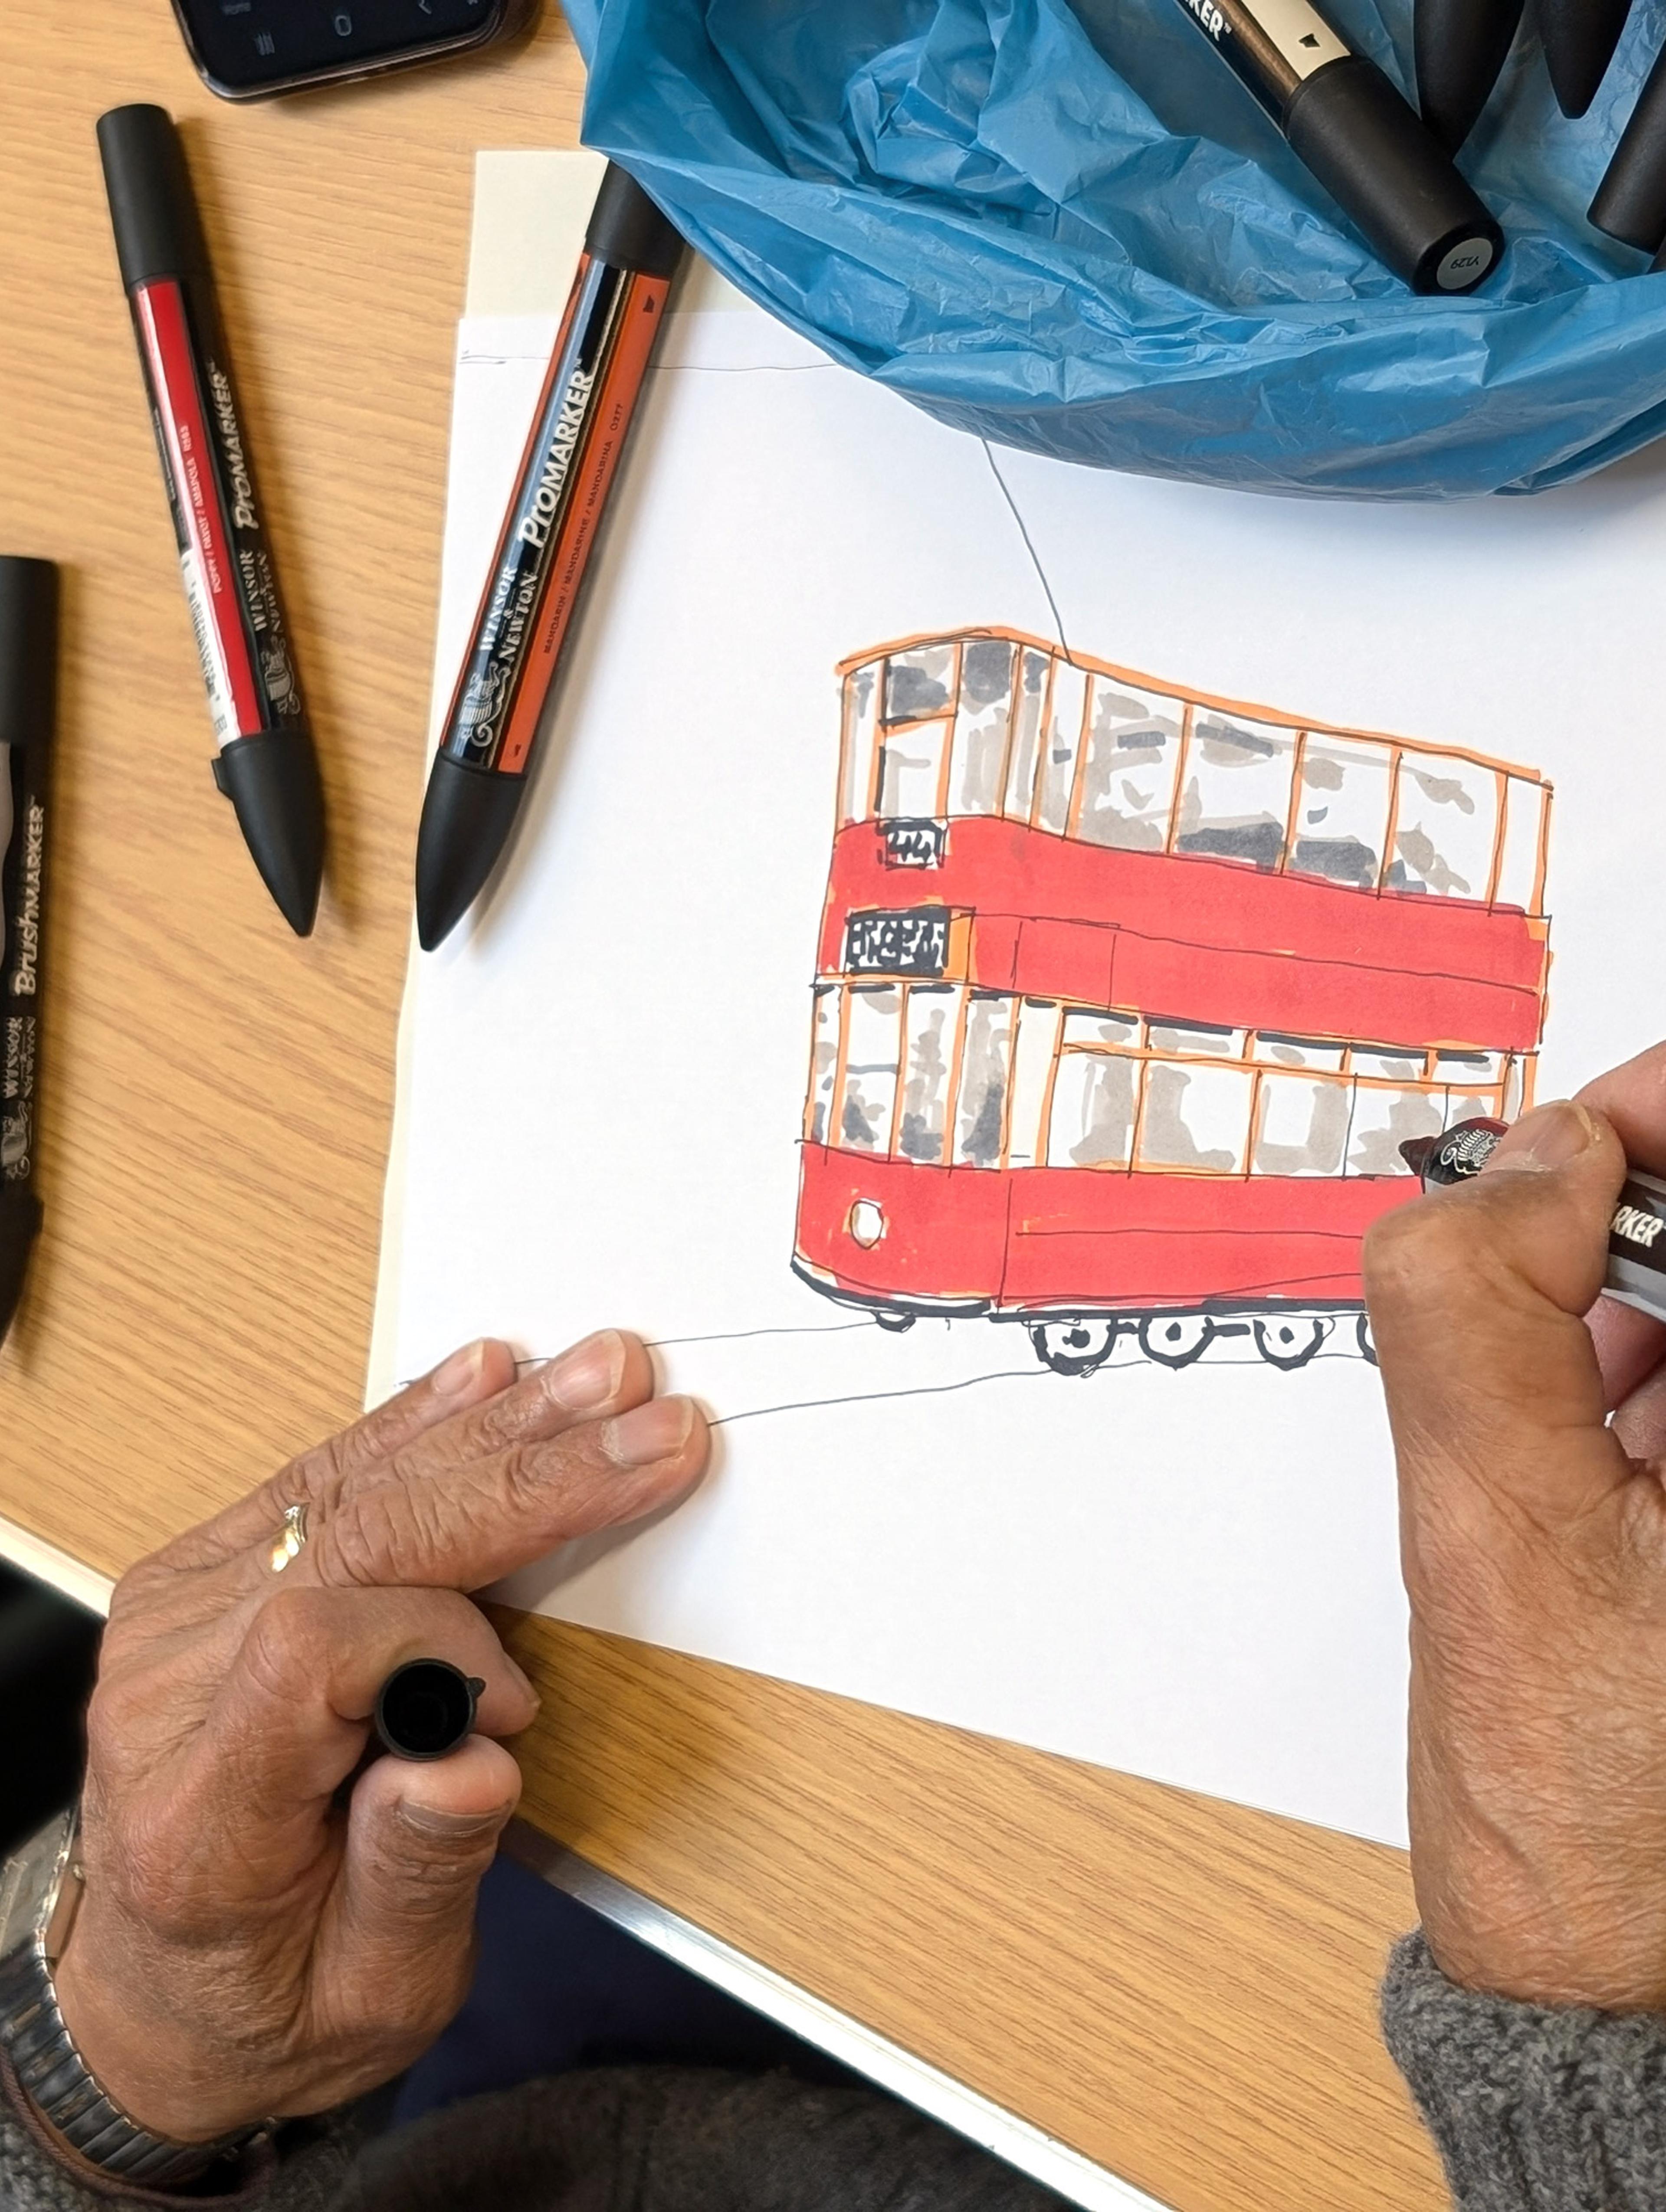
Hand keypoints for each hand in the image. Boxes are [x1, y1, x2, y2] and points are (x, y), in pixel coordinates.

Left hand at [49, 1331, 706, 2142]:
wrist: (151, 1991)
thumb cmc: (269, 2002)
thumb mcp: (371, 2002)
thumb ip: (421, 1877)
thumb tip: (478, 1754)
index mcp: (207, 1807)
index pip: (317, 1651)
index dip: (442, 1642)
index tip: (520, 1701)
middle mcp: (173, 1687)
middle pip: (353, 1536)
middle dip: (521, 1478)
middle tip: (648, 1430)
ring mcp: (181, 1615)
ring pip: (351, 1485)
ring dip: (494, 1428)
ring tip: (602, 1376)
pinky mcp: (205, 1576)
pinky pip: (321, 1478)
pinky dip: (418, 1422)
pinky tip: (491, 1373)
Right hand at [1364, 1044, 1665, 2010]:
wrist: (1607, 1967)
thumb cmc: (1583, 1817)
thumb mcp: (1495, 1539)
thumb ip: (1476, 1317)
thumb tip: (1519, 1161)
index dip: (1656, 1127)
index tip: (1561, 1157)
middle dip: (1626, 1229)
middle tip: (1534, 1297)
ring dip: (1625, 1307)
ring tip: (1566, 1419)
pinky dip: (1636, 1372)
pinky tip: (1604, 1448)